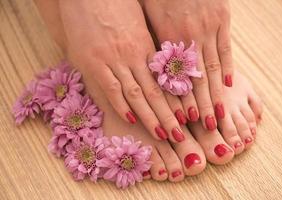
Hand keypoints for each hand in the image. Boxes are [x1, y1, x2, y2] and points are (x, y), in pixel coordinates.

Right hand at [59, 0, 184, 141]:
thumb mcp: (137, 27)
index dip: (177, 101)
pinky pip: (111, 88)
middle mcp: (134, 56)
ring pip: (137, 94)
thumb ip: (144, 50)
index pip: (165, 81)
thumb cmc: (115, 7)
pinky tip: (131, 119)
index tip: (187, 117)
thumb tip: (155, 71)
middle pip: (155, 92)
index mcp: (146, 47)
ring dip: (150, 116)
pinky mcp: (93, 61)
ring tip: (163, 134)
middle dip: (168, 116)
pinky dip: (121, 105)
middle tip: (180, 135)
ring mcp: (113, 59)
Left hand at [142, 0, 233, 128]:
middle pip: (194, 80)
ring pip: (211, 70)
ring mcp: (207, 29)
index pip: (174, 79)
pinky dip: (227, 70)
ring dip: (214, 95)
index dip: (178, 102)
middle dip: (198, 106)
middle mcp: (187, 39)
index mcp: (166, 39)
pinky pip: (225, 49)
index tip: (182, 121)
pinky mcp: (221, 19)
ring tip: (216, 116)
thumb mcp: (146, 18)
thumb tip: (151, 70)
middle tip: (203, 128)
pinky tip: (228, 87)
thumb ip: (152, 45)